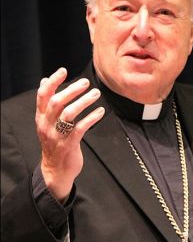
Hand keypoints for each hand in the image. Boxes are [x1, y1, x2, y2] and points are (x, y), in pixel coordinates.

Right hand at [36, 67, 104, 201]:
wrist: (55, 171)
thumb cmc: (55, 142)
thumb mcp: (47, 122)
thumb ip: (47, 103)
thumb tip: (44, 80)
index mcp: (41, 118)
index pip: (43, 96)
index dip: (52, 82)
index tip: (63, 71)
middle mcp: (47, 125)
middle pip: (57, 102)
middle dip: (72, 90)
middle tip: (86, 82)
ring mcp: (57, 135)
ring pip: (69, 114)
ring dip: (84, 101)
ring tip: (96, 93)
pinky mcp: (69, 144)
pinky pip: (80, 128)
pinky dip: (92, 118)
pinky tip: (101, 111)